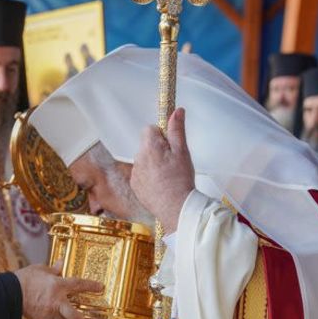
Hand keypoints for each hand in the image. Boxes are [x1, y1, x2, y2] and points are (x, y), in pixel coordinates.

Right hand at [14, 263, 102, 318]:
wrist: (10, 292)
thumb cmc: (24, 279)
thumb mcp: (40, 269)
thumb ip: (53, 269)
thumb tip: (61, 264)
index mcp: (58, 285)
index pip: (78, 284)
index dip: (91, 286)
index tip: (100, 287)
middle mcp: (56, 301)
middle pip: (74, 316)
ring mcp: (49, 312)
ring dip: (61, 318)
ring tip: (56, 312)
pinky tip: (46, 317)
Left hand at [130, 108, 194, 233]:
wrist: (175, 208)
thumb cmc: (181, 180)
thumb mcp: (183, 151)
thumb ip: (177, 130)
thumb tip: (176, 111)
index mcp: (149, 147)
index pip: (150, 129)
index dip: (162, 135)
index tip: (171, 145)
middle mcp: (138, 158)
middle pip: (147, 145)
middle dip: (158, 149)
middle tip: (172, 162)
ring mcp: (135, 172)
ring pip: (144, 159)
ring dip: (154, 163)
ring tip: (168, 175)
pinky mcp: (135, 185)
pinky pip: (141, 174)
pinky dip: (150, 176)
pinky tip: (161, 184)